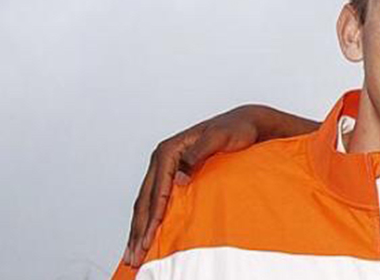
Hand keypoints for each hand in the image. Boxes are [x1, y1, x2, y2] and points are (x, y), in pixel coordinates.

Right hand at [124, 106, 261, 266]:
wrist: (246, 123)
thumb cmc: (236, 129)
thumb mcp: (219, 138)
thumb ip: (197, 154)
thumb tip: (178, 177)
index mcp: (169, 150)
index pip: (157, 189)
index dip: (153, 217)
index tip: (149, 239)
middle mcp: (162, 157)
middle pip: (145, 199)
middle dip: (139, 230)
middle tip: (135, 256)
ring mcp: (165, 166)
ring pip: (144, 203)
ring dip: (138, 229)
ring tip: (133, 255)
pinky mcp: (171, 174)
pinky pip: (152, 201)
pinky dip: (146, 221)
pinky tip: (144, 236)